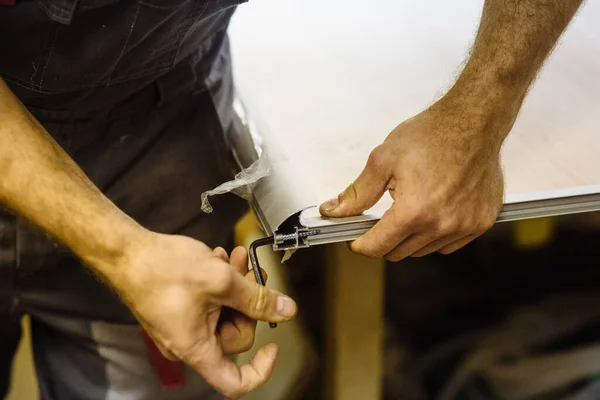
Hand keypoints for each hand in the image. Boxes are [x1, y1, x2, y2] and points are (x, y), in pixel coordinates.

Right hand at [106, 232, 296, 398]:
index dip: (260, 370)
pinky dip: (219, 284)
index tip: (273, 346)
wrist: (126, 252)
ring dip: (235, 286)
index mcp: (197, 348)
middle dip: (248, 301)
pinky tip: (220, 260)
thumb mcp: (221, 281)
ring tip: (235, 259)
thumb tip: (285, 310)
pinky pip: (209, 305)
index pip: (235, 383)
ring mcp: (182, 327)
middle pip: (235, 336)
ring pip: (224, 314)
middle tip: (251, 272)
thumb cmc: (161, 270)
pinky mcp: (178, 310)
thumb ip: (257, 298)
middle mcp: (188, 343)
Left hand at [319, 101, 505, 260]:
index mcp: (414, 211)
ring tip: (412, 206)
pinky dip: (435, 236)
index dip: (361, 244)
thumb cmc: (432, 134)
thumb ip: (358, 192)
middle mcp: (441, 225)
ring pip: (423, 250)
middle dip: (384, 239)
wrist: (474, 121)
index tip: (357, 238)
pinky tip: (433, 212)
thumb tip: (334, 210)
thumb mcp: (384, 160)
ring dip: (410, 237)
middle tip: (383, 217)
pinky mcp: (481, 223)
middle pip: (398, 252)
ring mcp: (464, 226)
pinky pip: (448, 244)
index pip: (377, 247)